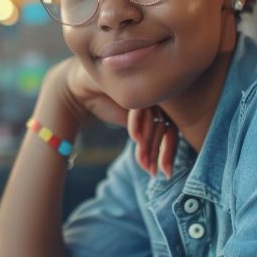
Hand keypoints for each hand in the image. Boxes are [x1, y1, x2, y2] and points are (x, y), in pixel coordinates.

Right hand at [37, 58, 177, 177]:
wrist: (84, 90)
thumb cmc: (108, 107)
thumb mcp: (131, 127)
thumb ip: (146, 139)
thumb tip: (158, 169)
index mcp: (160, 105)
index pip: (172, 130)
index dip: (170, 153)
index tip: (166, 173)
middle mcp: (158, 95)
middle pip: (166, 127)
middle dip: (158, 153)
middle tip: (151, 171)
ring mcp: (147, 88)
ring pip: (155, 120)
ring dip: (148, 144)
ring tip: (141, 162)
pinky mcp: (134, 83)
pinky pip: (142, 107)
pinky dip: (139, 125)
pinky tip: (134, 139)